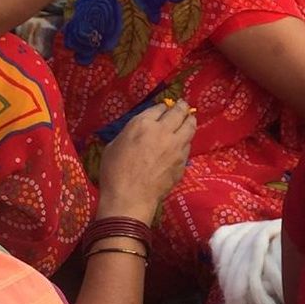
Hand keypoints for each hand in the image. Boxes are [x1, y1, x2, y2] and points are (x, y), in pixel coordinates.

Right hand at [97, 100, 197, 216]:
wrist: (130, 197)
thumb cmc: (114, 172)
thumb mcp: (114, 145)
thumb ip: (130, 133)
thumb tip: (139, 130)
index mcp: (143, 124)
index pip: (159, 108)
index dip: (162, 107)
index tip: (164, 108)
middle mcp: (163, 131)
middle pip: (178, 112)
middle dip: (181, 107)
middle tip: (183, 106)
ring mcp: (176, 146)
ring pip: (190, 126)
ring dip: (189, 120)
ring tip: (189, 118)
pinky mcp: (183, 160)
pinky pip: (188, 145)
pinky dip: (187, 140)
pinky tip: (184, 141)